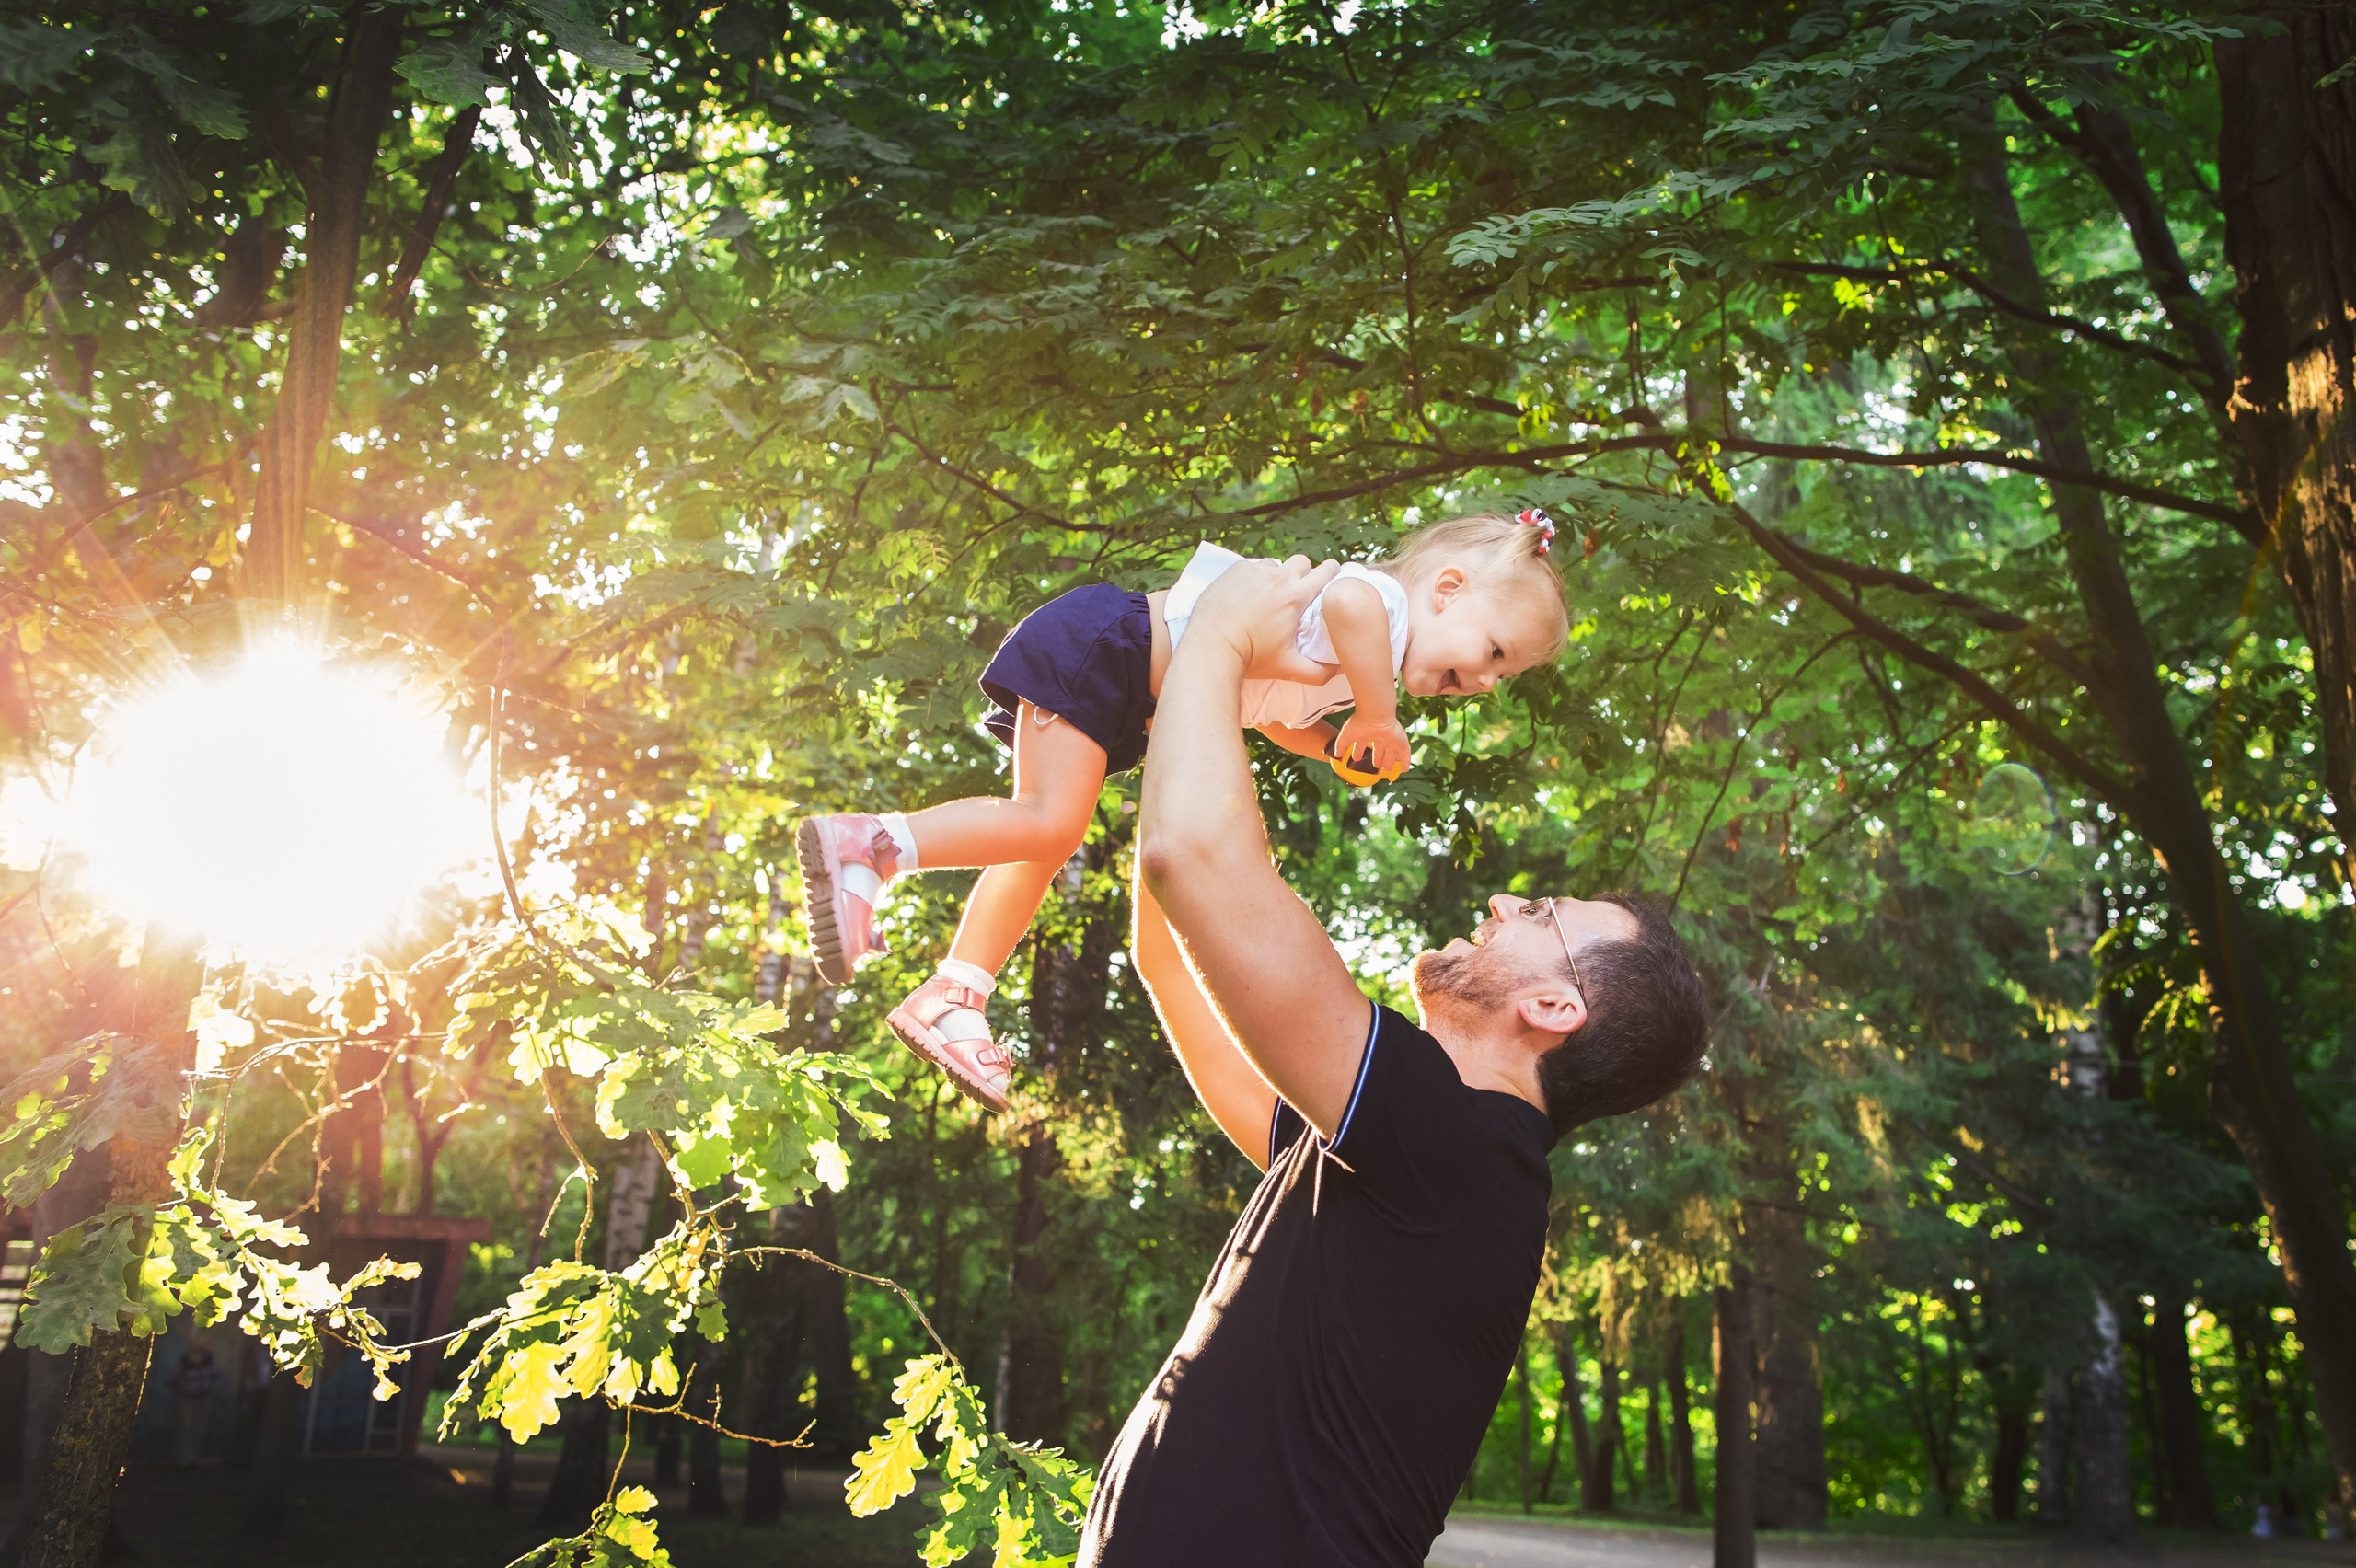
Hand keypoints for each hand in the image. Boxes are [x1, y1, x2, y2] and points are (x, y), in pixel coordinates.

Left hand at [1185, 554, 1341, 685]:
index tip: (1328, 580)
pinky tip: (1246, 595)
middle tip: (1296, 592)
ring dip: (1276, 576)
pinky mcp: (1235, 570)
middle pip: (1302, 562)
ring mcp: (1255, 571)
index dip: (1331, 573)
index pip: (1326, 570)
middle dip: (1303, 573)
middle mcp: (1278, 577)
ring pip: (1275, 565)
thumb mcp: (1289, 668)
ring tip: (1267, 596)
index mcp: (1296, 595)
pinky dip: (1253, 578)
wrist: (1212, 647)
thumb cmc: (1252, 658)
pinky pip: (1251, 567)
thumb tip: (1338, 670)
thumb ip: (1319, 672)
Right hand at [1332, 710, 1410, 779]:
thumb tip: (1336, 754)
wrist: (1375, 715)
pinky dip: (1405, 761)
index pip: (1362, 743)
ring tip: (1387, 769)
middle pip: (1379, 749)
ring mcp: (1391, 738)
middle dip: (1377, 757)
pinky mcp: (1400, 741)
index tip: (1356, 758)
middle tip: (1376, 766)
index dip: (1359, 751)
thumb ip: (1341, 745)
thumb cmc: (1360, 723)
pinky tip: (1405, 769)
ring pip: (1391, 752)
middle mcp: (1379, 735)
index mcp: (1367, 733)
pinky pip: (1405, 753)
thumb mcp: (1346, 736)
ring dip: (1389, 760)